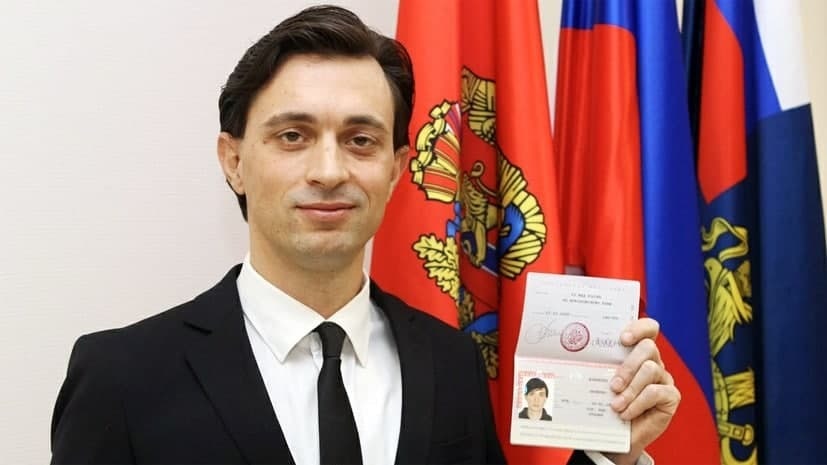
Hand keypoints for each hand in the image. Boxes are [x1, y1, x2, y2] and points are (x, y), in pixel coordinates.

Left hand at [605, 318, 679, 464]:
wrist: (615, 435)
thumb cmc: (606, 404)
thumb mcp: (599, 382)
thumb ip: (597, 366)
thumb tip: (575, 351)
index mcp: (636, 352)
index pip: (648, 328)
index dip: (639, 327)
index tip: (623, 339)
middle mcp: (653, 361)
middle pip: (648, 347)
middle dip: (628, 365)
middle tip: (613, 385)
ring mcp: (664, 378)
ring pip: (651, 369)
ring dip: (631, 388)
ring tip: (616, 404)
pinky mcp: (670, 396)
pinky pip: (656, 392)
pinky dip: (638, 403)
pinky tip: (626, 414)